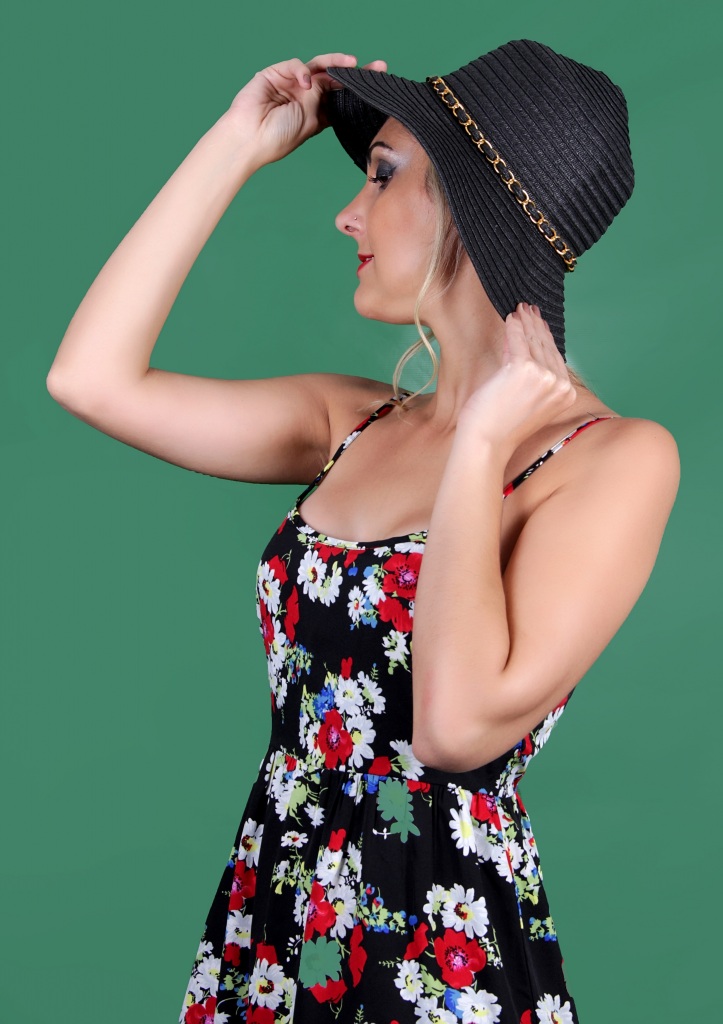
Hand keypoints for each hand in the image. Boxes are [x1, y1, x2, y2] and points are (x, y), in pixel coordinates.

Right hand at [225, 53, 387, 170]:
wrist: (251, 139)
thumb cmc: (279, 137)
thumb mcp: (311, 121)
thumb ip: (325, 100)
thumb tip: (337, 82)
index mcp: (316, 111)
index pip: (340, 94)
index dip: (357, 88)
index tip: (378, 83)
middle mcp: (305, 96)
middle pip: (333, 77)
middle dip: (354, 71)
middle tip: (376, 68)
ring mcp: (291, 84)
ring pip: (317, 66)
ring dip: (335, 63)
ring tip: (350, 63)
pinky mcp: (275, 74)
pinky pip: (295, 65)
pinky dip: (302, 71)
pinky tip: (305, 83)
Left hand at [459, 303, 576, 453]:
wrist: (486, 442)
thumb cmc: (500, 425)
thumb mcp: (525, 397)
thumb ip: (531, 373)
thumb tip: (523, 341)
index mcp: (566, 394)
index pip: (555, 358)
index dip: (546, 338)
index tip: (540, 322)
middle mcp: (560, 385)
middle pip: (546, 347)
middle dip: (536, 325)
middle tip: (529, 308)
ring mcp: (544, 377)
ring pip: (533, 342)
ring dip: (526, 322)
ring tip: (519, 309)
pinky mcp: (524, 369)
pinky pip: (519, 341)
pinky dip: (515, 327)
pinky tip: (511, 317)